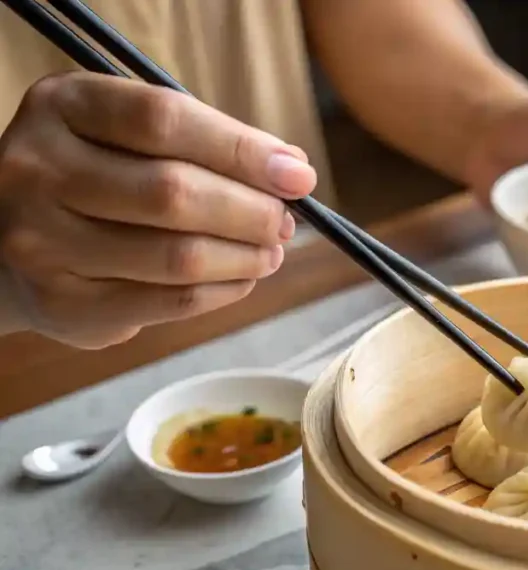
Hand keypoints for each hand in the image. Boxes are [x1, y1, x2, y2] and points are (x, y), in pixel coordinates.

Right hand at [0, 72, 317, 348]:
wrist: (8, 241)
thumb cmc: (94, 178)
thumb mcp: (127, 136)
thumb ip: (200, 142)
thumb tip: (290, 170)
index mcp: (62, 107)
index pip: (164, 120)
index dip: (241, 149)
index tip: (297, 174)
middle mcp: (38, 169)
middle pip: (173, 192)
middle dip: (251, 211)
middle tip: (284, 221)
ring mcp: (42, 241)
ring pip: (177, 256)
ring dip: (244, 256)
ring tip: (269, 250)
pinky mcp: (63, 303)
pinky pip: (169, 301)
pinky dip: (223, 291)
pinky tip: (242, 278)